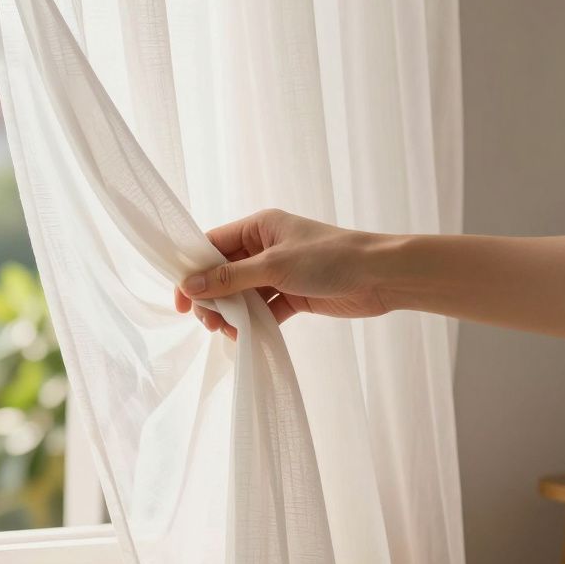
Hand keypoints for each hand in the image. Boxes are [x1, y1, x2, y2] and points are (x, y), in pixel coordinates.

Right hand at [174, 209, 392, 338]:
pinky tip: (245, 336)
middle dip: (212, 297)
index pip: (213, 245)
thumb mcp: (274, 266)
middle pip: (224, 272)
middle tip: (206, 322)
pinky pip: (264, 310)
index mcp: (259, 227)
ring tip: (226, 332)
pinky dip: (253, 323)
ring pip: (242, 294)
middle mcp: (266, 247)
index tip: (181, 298)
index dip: (192, 269)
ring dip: (232, 313)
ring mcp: (280, 272)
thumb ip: (230, 278)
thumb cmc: (330, 258)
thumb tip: (189, 286)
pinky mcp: (294, 295)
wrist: (383, 276)